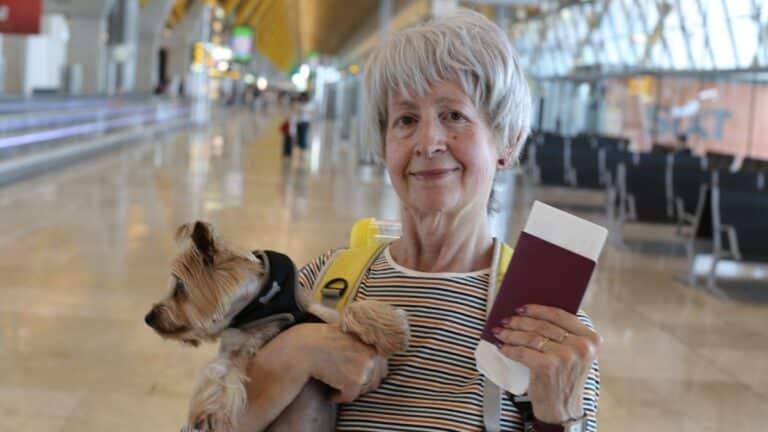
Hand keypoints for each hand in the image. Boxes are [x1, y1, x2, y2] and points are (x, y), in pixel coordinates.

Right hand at [299, 323, 387, 402]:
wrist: (305, 347)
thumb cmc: (322, 340)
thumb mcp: (347, 336)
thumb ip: (362, 346)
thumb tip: (374, 358)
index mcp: (372, 344)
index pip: (382, 368)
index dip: (368, 374)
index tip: (354, 375)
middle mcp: (372, 355)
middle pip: (375, 381)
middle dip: (360, 385)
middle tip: (344, 383)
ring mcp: (364, 368)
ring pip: (363, 390)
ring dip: (350, 391)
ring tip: (336, 386)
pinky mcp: (354, 381)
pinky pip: (350, 397)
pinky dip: (339, 397)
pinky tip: (329, 393)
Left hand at [492, 305, 601, 423]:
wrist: (563, 409)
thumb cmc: (564, 378)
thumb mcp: (575, 354)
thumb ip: (565, 334)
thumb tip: (532, 312)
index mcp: (591, 339)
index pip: (560, 315)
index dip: (538, 309)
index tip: (522, 308)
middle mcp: (580, 346)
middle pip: (543, 325)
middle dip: (520, 321)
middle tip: (506, 320)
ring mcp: (565, 356)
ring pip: (530, 337)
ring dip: (511, 334)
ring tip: (500, 332)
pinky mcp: (548, 366)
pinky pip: (522, 352)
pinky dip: (510, 349)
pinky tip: (503, 347)